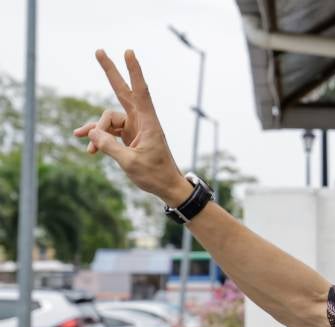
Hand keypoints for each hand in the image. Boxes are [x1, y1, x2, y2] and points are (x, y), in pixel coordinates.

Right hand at [72, 50, 190, 205]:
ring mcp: (134, 127)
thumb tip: (91, 133)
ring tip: (89, 150)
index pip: (140, 91)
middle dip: (110, 72)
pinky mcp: (129, 136)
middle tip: (98, 50)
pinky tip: (87, 147)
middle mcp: (141, 121)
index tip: (129, 52)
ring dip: (97, 133)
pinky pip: (109, 131)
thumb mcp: (130, 163)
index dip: (134, 71)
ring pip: (109, 120)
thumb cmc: (155, 175)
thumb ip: (109, 147)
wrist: (168, 188)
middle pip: (122, 91)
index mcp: (148, 123)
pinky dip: (99, 138)